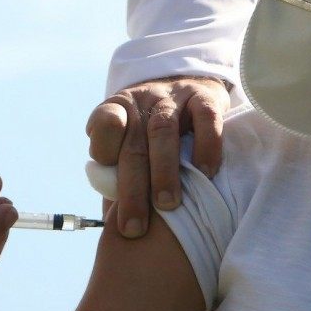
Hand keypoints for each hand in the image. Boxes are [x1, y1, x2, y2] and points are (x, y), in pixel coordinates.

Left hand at [86, 76, 229, 237]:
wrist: (190, 83)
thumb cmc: (154, 132)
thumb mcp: (130, 141)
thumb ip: (117, 172)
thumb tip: (111, 219)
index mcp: (119, 110)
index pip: (105, 123)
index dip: (104, 150)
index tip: (108, 181)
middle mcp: (143, 102)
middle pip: (133, 145)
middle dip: (132, 189)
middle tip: (134, 228)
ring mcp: (173, 97)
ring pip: (163, 130)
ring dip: (164, 170)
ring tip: (166, 204)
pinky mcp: (205, 96)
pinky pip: (205, 118)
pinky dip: (205, 146)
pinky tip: (206, 172)